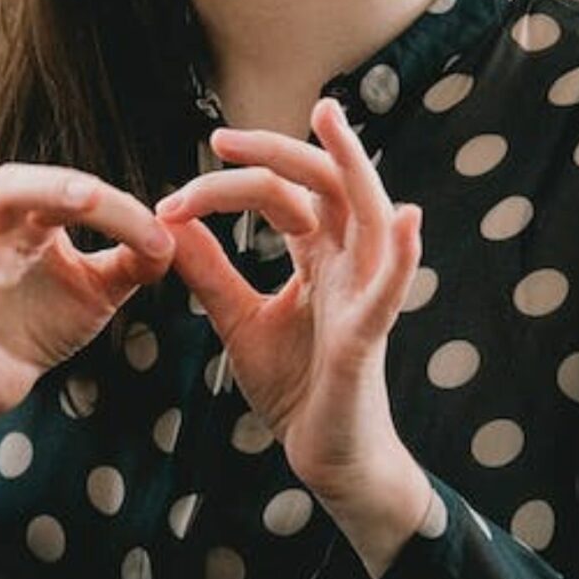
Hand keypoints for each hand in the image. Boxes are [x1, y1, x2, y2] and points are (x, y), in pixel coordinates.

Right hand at [0, 152, 176, 423]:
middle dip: (52, 189)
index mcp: (36, 222)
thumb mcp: (100, 290)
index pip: (75, 198)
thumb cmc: (48, 318)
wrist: (5, 379)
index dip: (118, 214)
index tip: (160, 240)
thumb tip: (177, 237)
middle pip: (16, 192)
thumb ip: (136, 262)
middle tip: (90, 195)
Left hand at [153, 97, 431, 571]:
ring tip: (332, 122)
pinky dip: (402, 256)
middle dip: (278, 152)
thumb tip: (170, 221)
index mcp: (318, 258)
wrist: (324, 456)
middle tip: (222, 136)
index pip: (279, 197)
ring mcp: (365, 296)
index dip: (226, 187)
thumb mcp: (237, 320)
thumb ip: (210, 272)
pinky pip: (392, 291)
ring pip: (369, 215)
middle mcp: (348, 265)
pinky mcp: (369, 338)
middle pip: (323, 186)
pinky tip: (407, 219)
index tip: (171, 198)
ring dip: (353, 166)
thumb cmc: (295, 386)